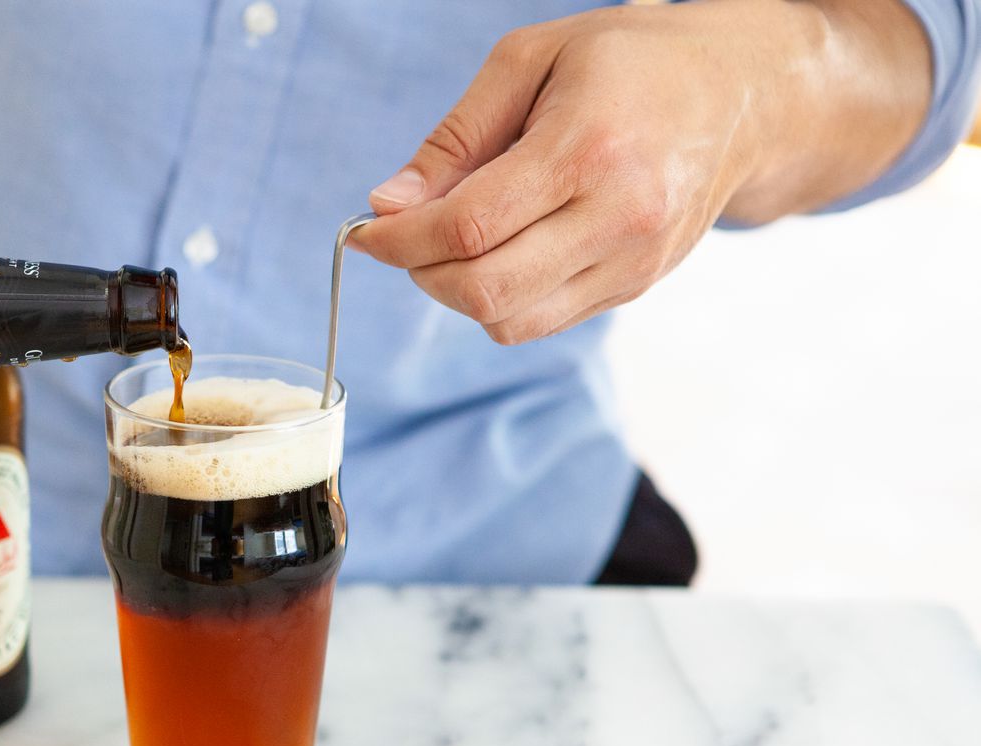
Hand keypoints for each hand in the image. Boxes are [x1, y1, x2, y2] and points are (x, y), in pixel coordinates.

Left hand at [351, 0, 927, 345]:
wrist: (743, 96)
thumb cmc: (629, 62)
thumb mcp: (530, 61)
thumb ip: (455, 138)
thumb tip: (388, 202)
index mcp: (588, 148)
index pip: (467, 227)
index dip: (399, 240)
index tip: (365, 230)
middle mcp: (619, 217)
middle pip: (484, 290)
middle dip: (420, 272)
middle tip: (403, 238)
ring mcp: (633, 262)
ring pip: (509, 321)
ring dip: (456, 293)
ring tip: (453, 241)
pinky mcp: (635, 287)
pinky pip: (540, 321)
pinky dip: (499, 298)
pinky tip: (501, 249)